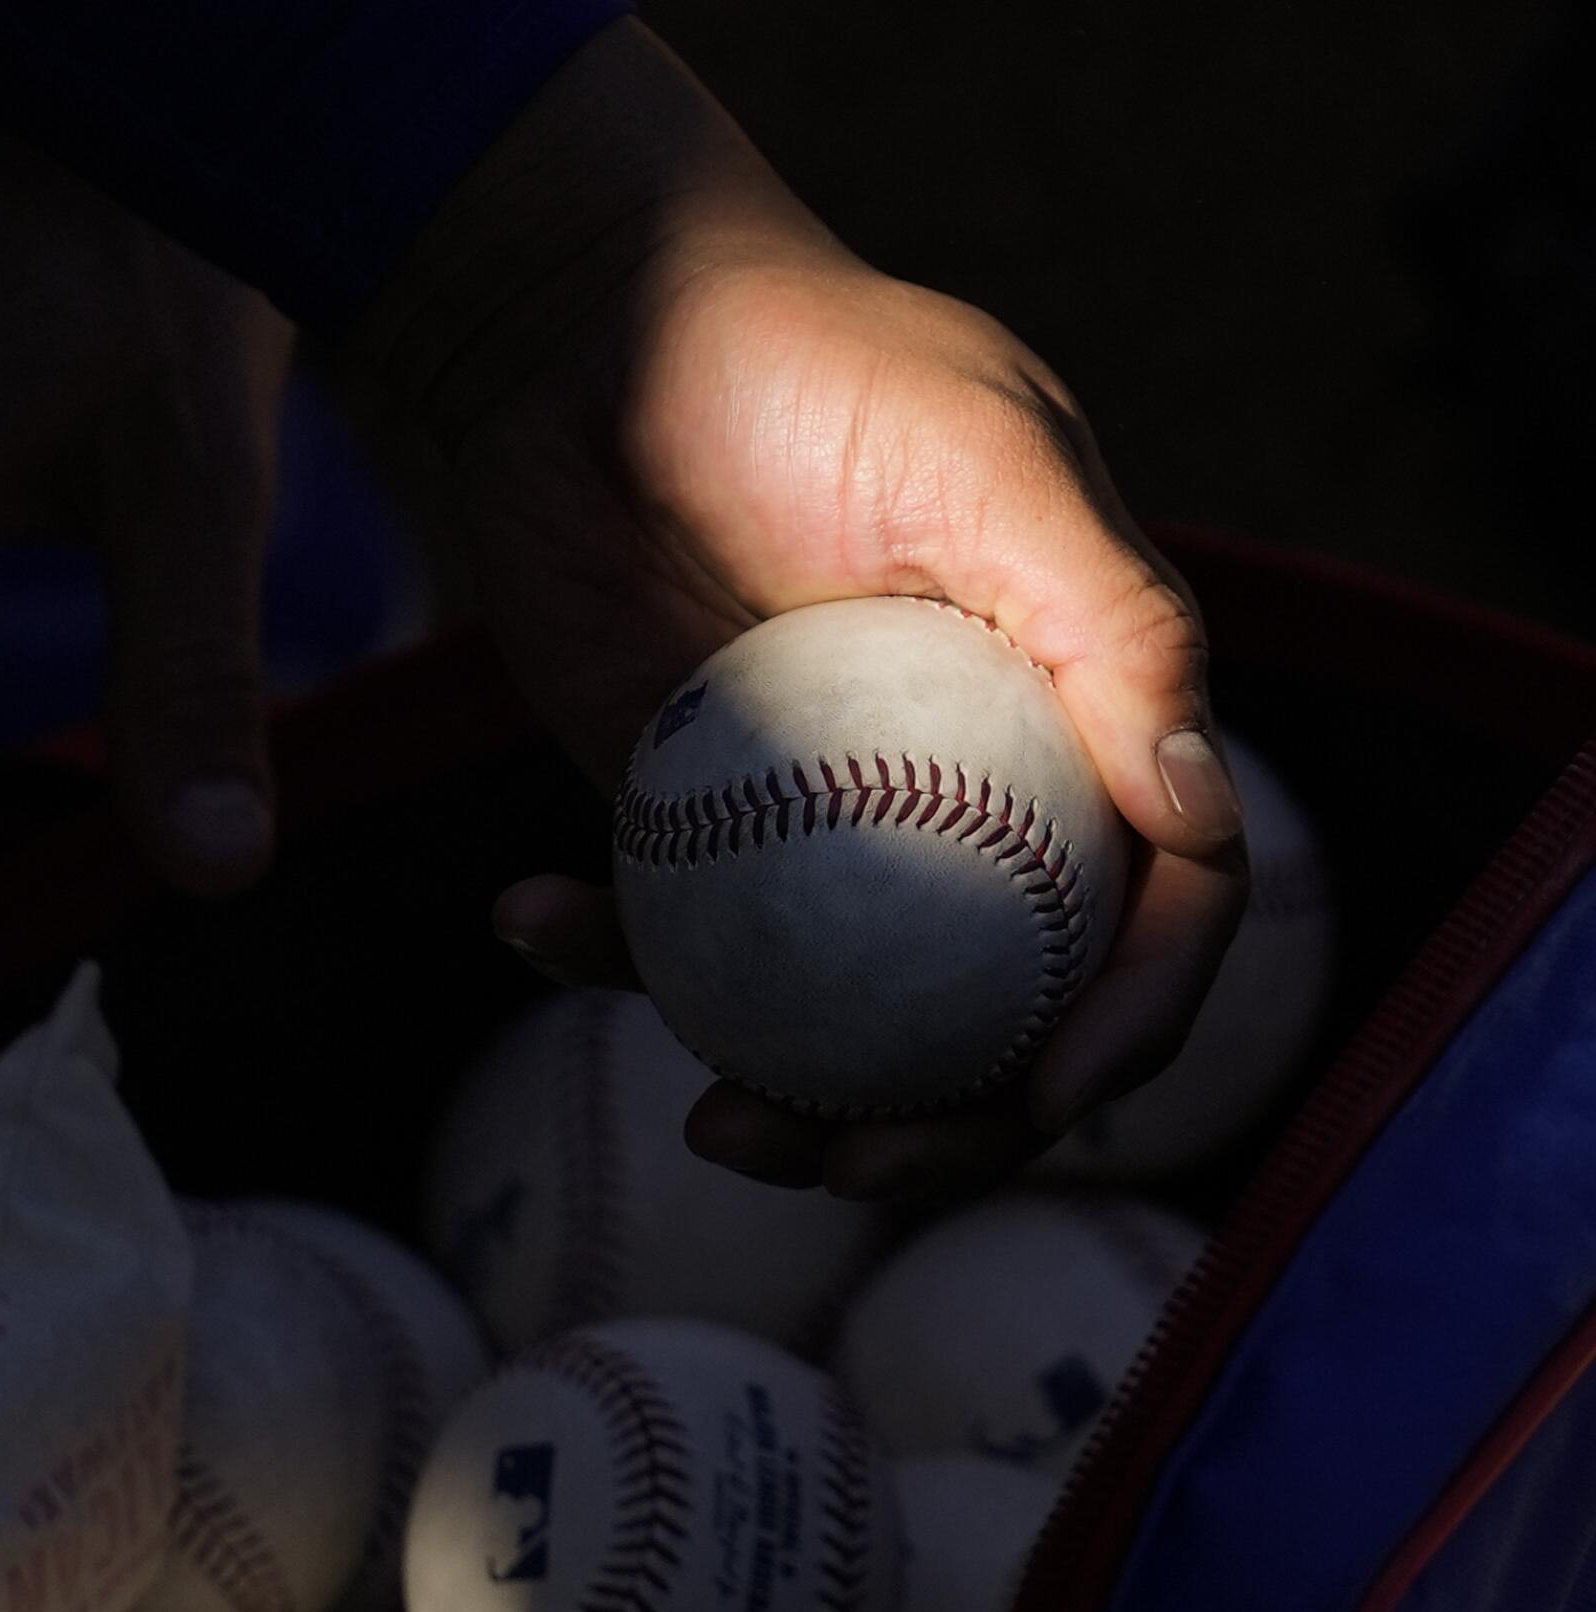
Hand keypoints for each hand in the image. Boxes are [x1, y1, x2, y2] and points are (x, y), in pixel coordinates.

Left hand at [355, 24, 1247, 1204]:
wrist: (585, 328)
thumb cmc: (805, 360)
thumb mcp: (986, 457)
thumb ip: (1115, 623)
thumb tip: (1202, 813)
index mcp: (1084, 719)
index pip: (1158, 907)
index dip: (1129, 1023)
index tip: (1048, 1098)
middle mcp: (978, 794)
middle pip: (1010, 1017)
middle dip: (952, 1127)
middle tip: (847, 1164)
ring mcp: (835, 830)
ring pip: (847, 1027)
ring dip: (793, 1108)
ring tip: (711, 1123)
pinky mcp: (695, 834)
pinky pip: (673, 947)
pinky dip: (601, 959)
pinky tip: (528, 913)